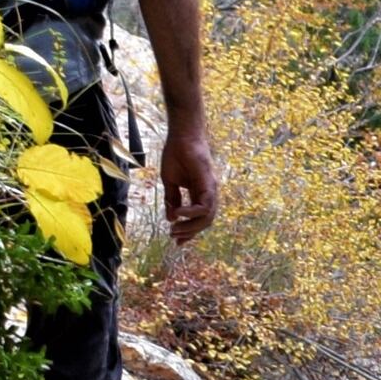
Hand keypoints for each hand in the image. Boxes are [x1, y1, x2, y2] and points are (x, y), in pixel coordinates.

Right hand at [157, 119, 224, 244]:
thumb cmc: (176, 155)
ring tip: (175, 230)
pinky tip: (178, 214)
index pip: (198, 218)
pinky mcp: (209, 184)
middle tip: (174, 237)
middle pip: (205, 221)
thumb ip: (172, 200)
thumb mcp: (170, 182)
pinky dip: (191, 212)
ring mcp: (210, 189)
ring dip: (191, 227)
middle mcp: (208, 193)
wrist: (181, 137)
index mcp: (199, 194)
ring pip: (207, 217)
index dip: (189, 232)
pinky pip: (204, 205)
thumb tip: (171, 219)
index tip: (177, 243)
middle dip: (190, 232)